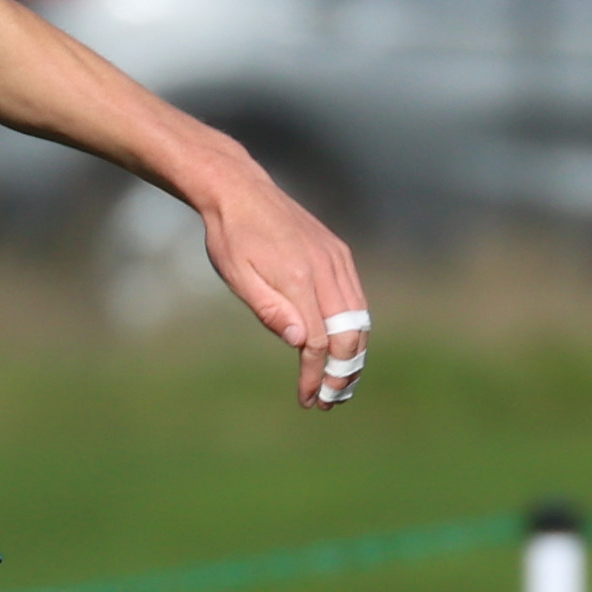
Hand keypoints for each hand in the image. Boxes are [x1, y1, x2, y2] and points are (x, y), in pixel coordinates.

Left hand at [193, 157, 371, 408]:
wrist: (240, 190)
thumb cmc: (230, 237)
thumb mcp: (237, 276)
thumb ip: (269, 309)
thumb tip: (301, 342)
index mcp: (299, 278)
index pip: (319, 342)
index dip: (315, 375)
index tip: (307, 399)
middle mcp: (326, 268)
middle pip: (349, 334)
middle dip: (342, 373)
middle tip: (329, 401)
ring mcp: (336, 258)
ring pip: (360, 318)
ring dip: (354, 355)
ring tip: (340, 382)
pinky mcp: (338, 252)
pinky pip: (356, 298)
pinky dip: (355, 328)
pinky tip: (343, 346)